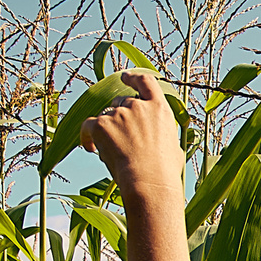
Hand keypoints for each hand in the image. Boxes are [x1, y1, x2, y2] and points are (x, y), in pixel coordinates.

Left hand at [81, 70, 184, 197]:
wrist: (149, 183)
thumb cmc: (164, 173)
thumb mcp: (173, 146)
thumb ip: (162, 132)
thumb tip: (158, 137)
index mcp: (160, 109)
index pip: (145, 82)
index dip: (133, 78)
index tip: (125, 77)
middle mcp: (139, 106)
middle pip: (121, 101)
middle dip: (118, 117)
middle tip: (121, 139)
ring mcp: (119, 114)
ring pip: (105, 115)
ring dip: (106, 129)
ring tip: (113, 152)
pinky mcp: (101, 124)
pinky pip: (88, 125)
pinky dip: (87, 136)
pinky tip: (91, 148)